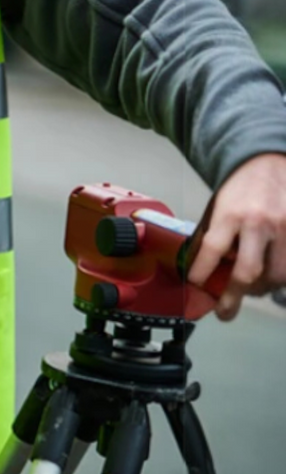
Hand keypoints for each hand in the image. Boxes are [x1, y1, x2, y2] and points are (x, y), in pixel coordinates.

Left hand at [187, 152, 285, 319]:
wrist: (268, 163)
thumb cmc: (240, 189)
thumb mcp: (218, 207)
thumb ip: (214, 235)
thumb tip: (202, 269)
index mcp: (230, 215)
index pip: (211, 250)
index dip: (201, 273)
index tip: (196, 285)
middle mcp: (258, 223)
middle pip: (248, 271)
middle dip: (234, 297)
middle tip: (225, 311)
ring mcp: (284, 227)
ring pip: (276, 275)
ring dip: (262, 289)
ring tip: (251, 290)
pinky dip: (281, 278)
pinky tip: (271, 277)